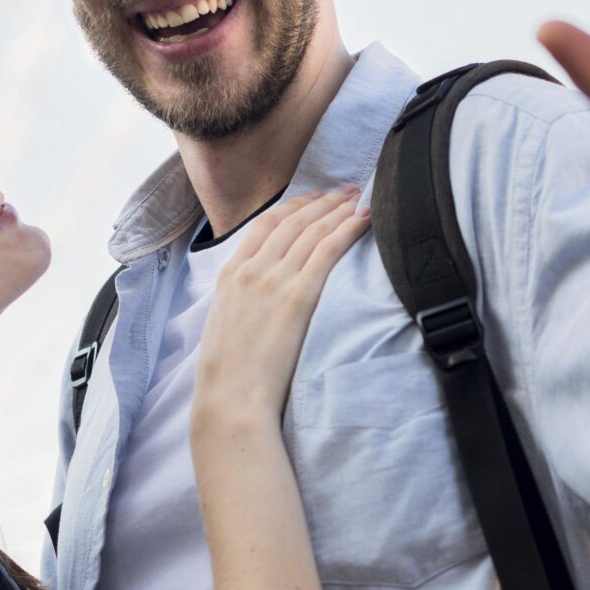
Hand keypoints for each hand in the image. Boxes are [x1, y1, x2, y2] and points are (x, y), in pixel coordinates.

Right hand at [191, 189, 369, 432]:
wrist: (231, 398)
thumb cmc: (229, 375)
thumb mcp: (225, 324)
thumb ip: (242, 300)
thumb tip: (258, 299)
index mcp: (230, 274)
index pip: (265, 225)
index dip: (293, 206)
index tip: (313, 199)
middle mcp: (251, 269)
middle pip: (293, 221)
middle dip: (322, 201)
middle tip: (345, 190)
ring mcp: (274, 280)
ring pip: (312, 230)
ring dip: (339, 210)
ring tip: (358, 198)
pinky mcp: (299, 295)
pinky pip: (328, 250)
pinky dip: (348, 229)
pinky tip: (364, 219)